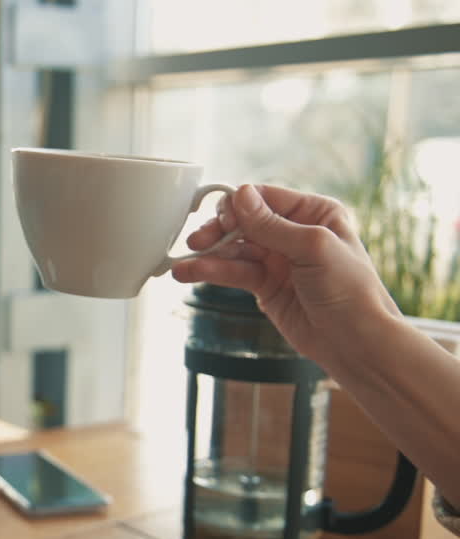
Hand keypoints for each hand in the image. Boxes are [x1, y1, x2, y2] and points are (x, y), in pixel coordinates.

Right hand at [171, 184, 399, 370]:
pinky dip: (211, 273)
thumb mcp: (313, 248)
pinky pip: (234, 273)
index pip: (265, 198)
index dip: (239, 206)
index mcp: (314, 213)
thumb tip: (240, 195)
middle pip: (243, 222)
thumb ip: (272, 224)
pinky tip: (191, 274)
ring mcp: (278, 259)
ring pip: (233, 250)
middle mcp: (294, 232)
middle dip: (218, 232)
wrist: (356, 343)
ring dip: (208, 257)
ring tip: (183, 267)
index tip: (220, 219)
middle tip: (197, 242)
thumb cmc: (351, 292)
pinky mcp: (265, 285)